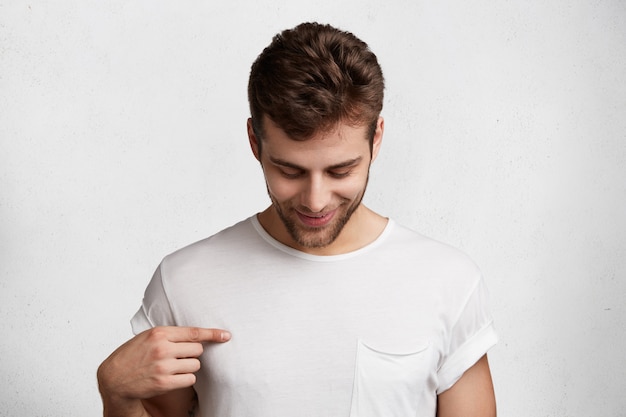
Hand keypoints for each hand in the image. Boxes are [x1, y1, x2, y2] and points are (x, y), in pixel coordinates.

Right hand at [98, 326, 230, 403]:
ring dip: (188, 367)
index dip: (212, 334)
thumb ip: (170, 334)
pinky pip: (189, 379)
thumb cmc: (133, 354)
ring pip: (195, 365)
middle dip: (192, 353)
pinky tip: (172, 377)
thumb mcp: (148, 336)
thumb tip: (197, 336)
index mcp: (159, 333)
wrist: (114, 377)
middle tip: (179, 356)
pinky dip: (185, 379)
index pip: (194, 333)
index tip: (226, 335)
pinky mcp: (164, 383)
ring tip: (172, 367)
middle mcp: (162, 348)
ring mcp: (163, 366)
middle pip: (197, 350)